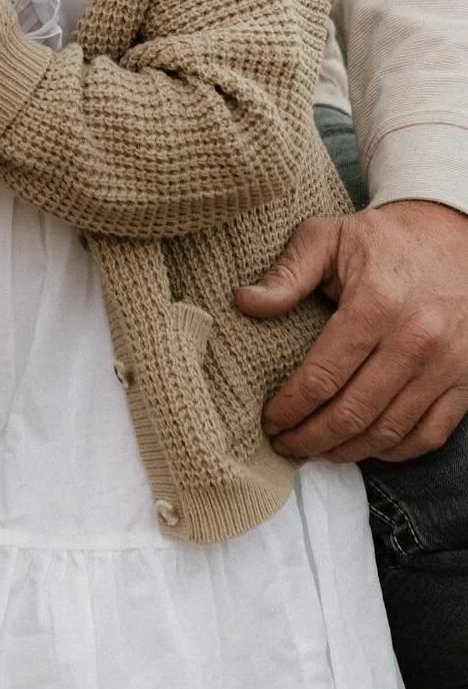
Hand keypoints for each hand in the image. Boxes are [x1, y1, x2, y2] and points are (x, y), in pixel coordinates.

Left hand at [236, 200, 467, 460]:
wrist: (453, 236)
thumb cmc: (381, 240)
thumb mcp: (326, 238)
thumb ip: (285, 273)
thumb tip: (244, 302)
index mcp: (377, 305)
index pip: (323, 376)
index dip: (290, 407)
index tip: (268, 420)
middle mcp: (416, 340)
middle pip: (353, 412)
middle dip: (311, 438)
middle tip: (284, 444)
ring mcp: (447, 365)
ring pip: (389, 431)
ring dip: (347, 451)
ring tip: (315, 450)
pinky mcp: (467, 379)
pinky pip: (429, 434)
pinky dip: (394, 451)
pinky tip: (364, 447)